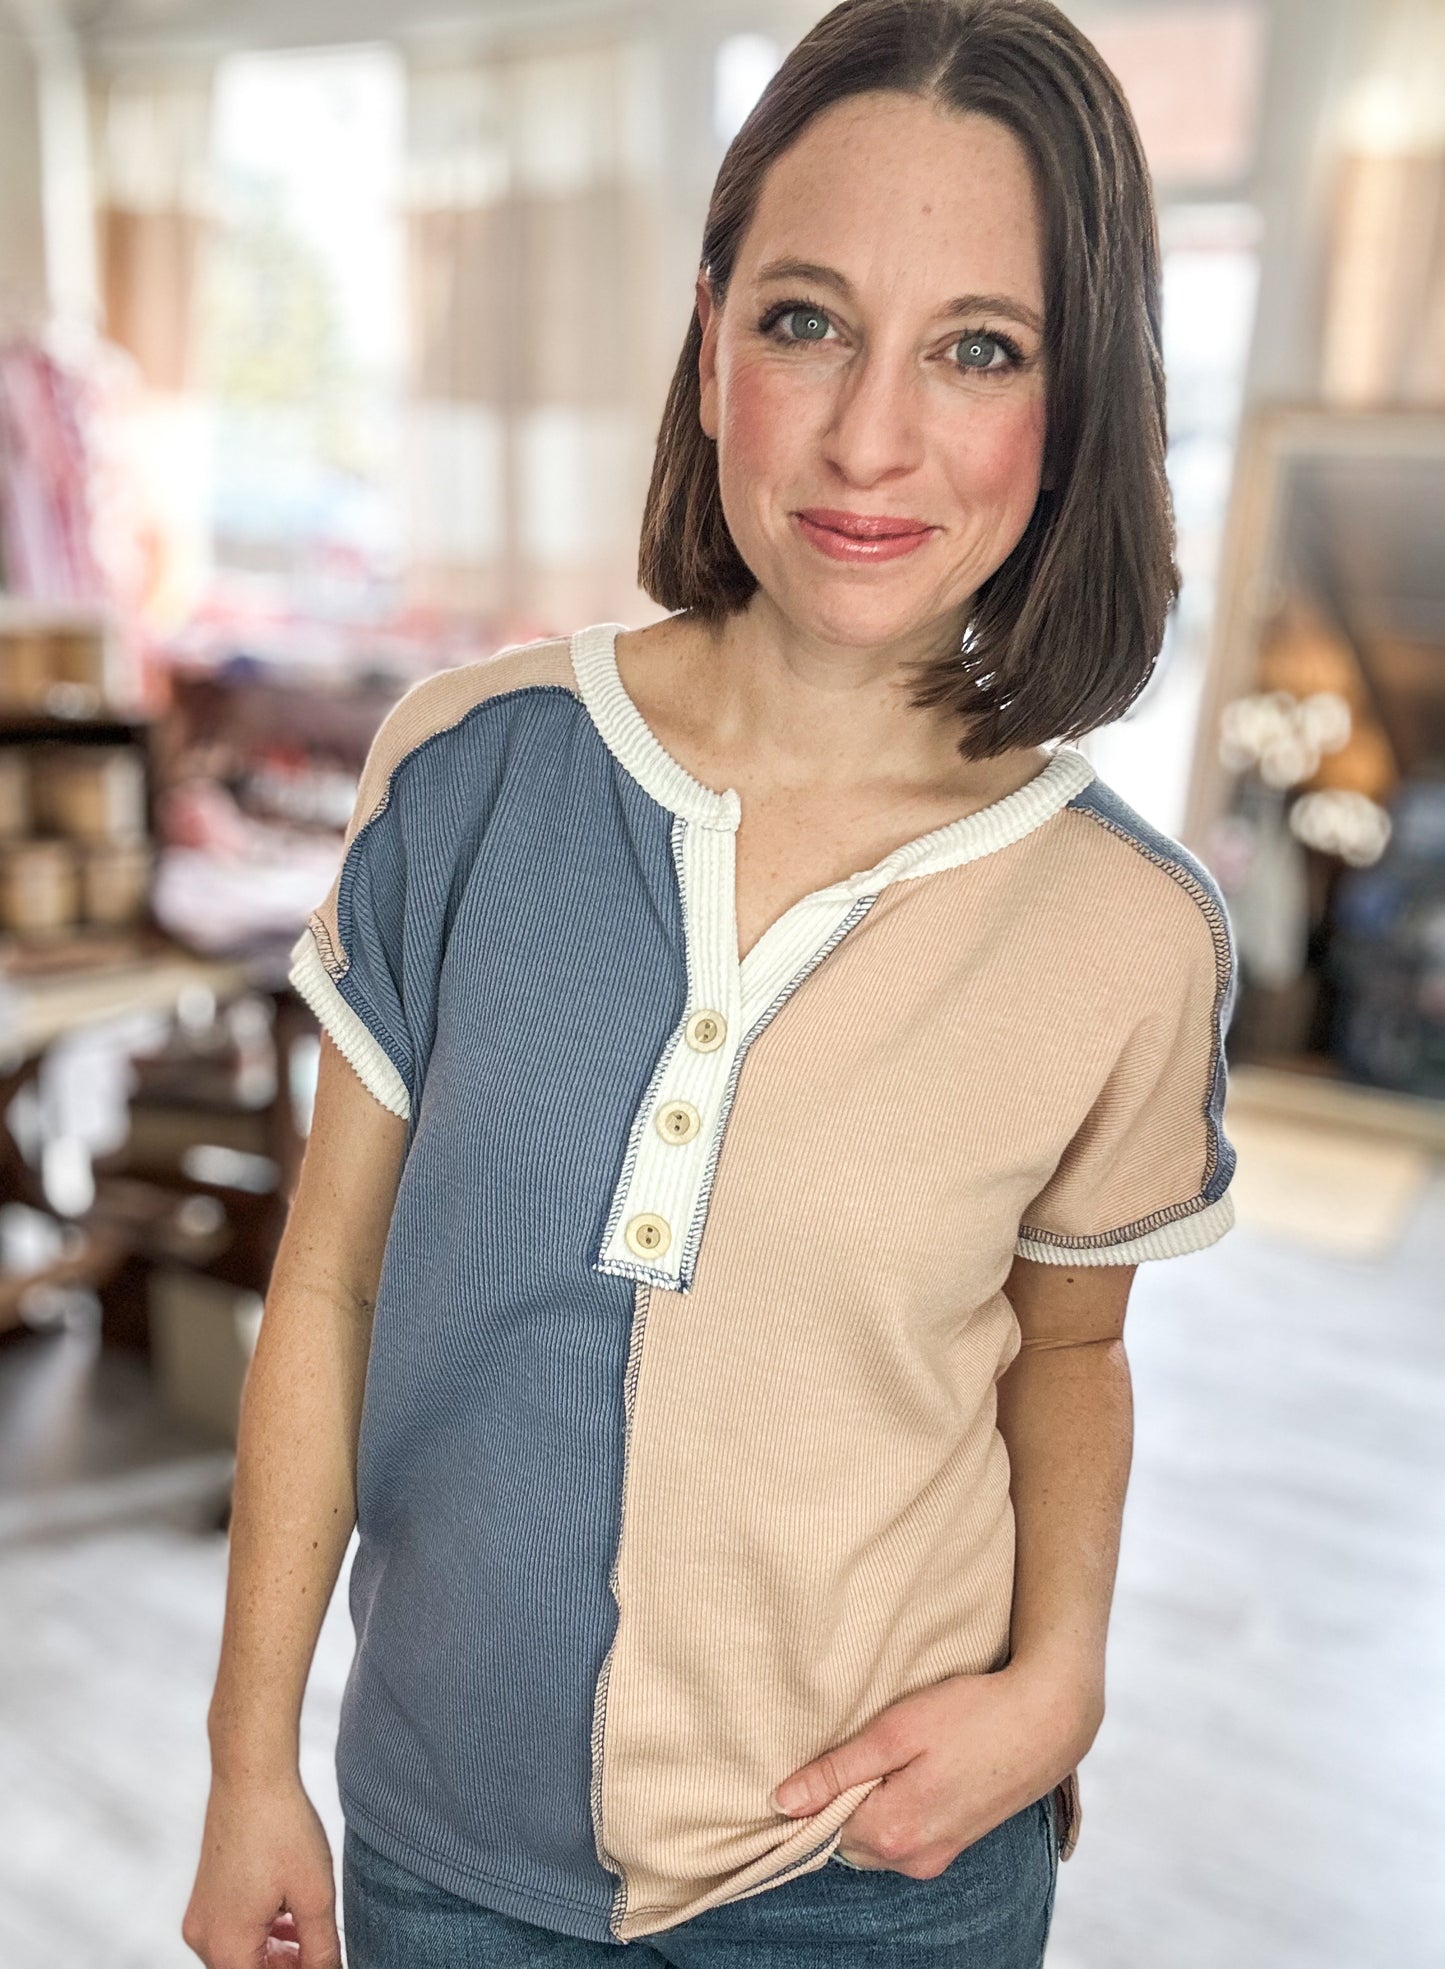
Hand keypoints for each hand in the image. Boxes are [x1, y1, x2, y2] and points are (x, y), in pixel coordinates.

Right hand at [181, 1771, 341, 1966]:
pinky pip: (233, 1932)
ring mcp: (200, 1916)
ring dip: (277, 1954)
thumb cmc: (282, 1828)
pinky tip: (291, 1920)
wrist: (251, 1775)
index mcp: (227, 1946)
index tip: (323, 1962)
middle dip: (287, 1967)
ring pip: (241, 1955)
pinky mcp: (205, 1896)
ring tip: (313, 1937)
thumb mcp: (314, 1896)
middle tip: (323, 1953)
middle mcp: (203, 1938)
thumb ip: (322, 1951)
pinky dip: (262, 1934)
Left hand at [770, 1661, 1097, 1878]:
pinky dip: (897, 1806)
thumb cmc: (970, 1716)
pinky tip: (917, 1768)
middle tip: (868, 1744)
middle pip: (846, 1837)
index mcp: (891, 1833)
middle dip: (844, 1798)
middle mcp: (912, 1859)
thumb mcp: (895, 1732)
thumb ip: (836, 1772)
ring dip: (871, 1801)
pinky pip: (904, 1836)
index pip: (820, 1827)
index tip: (831, 1752)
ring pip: (875, 1838)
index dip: (817, 1789)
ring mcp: (938, 1857)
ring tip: (895, 1752)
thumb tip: (781, 1802)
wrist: (1046, 1721)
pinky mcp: (956, 1845)